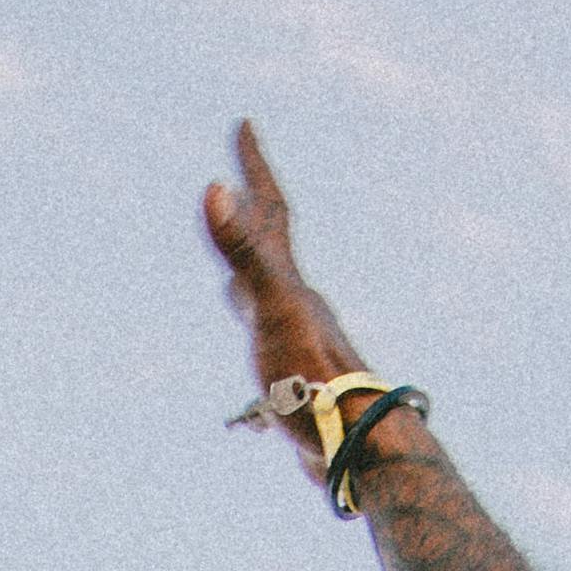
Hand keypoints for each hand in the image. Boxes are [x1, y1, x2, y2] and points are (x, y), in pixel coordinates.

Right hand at [199, 113, 368, 398]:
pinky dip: (255, 346)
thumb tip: (217, 187)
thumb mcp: (273, 306)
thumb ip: (245, 250)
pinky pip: (268, 349)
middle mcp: (296, 304)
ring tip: (232, 280)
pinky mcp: (297, 382)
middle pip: (272, 246)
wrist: (353, 445)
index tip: (245, 125)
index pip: (270, 211)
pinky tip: (258, 372)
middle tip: (239, 181)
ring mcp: (298, 342)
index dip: (255, 167)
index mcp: (289, 283)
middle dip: (252, 213)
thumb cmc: (314, 378)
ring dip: (251, 282)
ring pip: (268, 300)